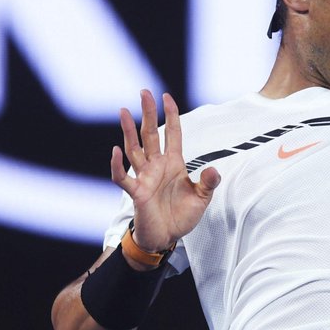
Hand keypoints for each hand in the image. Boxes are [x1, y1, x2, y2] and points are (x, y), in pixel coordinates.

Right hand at [110, 90, 219, 253]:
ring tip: (123, 111)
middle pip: (150, 134)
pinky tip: (115, 151)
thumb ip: (208, 183)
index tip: (167, 96)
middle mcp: (157, 166)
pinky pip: (123, 177)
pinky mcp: (136, 192)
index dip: (171, 115)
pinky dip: (118, 165)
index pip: (172, 133)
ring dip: (128, 131)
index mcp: (173, 163)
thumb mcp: (202, 198)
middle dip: (147, 113)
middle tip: (144, 92)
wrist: (167, 238)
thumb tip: (214, 169)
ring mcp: (145, 177)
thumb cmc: (181, 216)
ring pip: (134, 149)